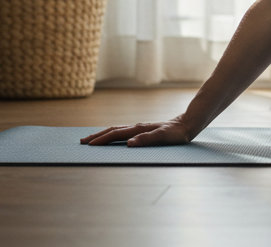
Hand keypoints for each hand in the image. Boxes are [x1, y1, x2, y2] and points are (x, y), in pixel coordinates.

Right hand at [79, 117, 194, 146]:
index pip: (115, 134)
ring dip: (103, 134)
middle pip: (112, 130)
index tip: (89, 145)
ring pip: (117, 130)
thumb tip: (129, 143)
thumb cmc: (177, 133)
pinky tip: (113, 138)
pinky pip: (123, 132)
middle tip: (82, 142)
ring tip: (92, 139)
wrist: (187, 124)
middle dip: (97, 136)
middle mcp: (137, 127)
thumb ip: (147, 140)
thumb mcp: (164, 137)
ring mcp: (139, 128)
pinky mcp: (143, 130)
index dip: (101, 140)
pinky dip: (113, 135)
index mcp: (139, 129)